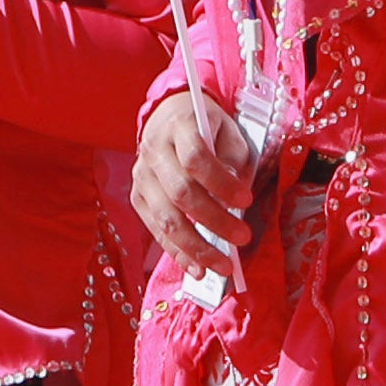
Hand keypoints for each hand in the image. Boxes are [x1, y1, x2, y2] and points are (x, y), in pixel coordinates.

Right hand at [136, 91, 252, 280]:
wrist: (169, 117)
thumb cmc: (208, 128)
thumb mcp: (228, 131)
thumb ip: (233, 160)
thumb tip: (234, 201)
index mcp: (178, 125)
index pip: (195, 157)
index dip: (220, 182)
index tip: (247, 200)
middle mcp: (153, 151)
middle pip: (180, 192)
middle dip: (214, 220)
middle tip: (243, 238)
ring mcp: (141, 176)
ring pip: (166, 218)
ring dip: (196, 246)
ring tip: (223, 265)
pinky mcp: (138, 198)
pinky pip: (156, 230)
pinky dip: (178, 252)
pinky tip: (198, 268)